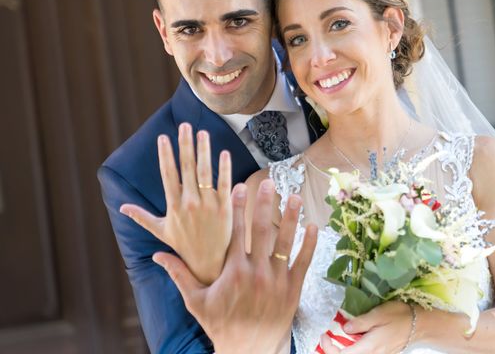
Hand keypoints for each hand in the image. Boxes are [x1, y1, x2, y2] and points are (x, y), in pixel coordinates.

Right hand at [120, 122, 231, 283]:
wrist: (208, 266)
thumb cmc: (184, 247)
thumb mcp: (161, 231)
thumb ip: (141, 216)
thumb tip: (122, 207)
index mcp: (173, 206)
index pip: (168, 175)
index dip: (165, 155)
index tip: (163, 138)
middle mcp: (190, 203)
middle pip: (186, 168)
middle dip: (185, 145)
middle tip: (184, 126)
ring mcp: (208, 206)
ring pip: (205, 173)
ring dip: (204, 151)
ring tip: (202, 132)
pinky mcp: (225, 209)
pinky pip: (224, 185)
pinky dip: (224, 169)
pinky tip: (223, 153)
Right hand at [153, 179, 317, 353]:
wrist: (248, 352)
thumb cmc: (221, 325)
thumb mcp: (196, 302)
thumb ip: (180, 275)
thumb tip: (157, 255)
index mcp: (233, 272)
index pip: (235, 232)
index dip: (238, 208)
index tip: (240, 186)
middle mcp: (256, 272)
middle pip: (262, 231)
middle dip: (265, 204)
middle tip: (269, 183)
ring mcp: (277, 280)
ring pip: (285, 243)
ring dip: (290, 218)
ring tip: (294, 197)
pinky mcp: (293, 289)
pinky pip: (303, 262)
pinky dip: (309, 244)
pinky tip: (313, 226)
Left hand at [319, 302, 413, 353]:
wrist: (419, 325)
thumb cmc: (399, 316)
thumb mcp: (379, 314)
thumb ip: (360, 322)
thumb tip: (344, 328)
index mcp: (369, 347)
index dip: (329, 349)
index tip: (324, 335)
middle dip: (333, 351)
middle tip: (326, 338)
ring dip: (343, 350)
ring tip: (335, 338)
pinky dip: (352, 349)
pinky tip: (350, 339)